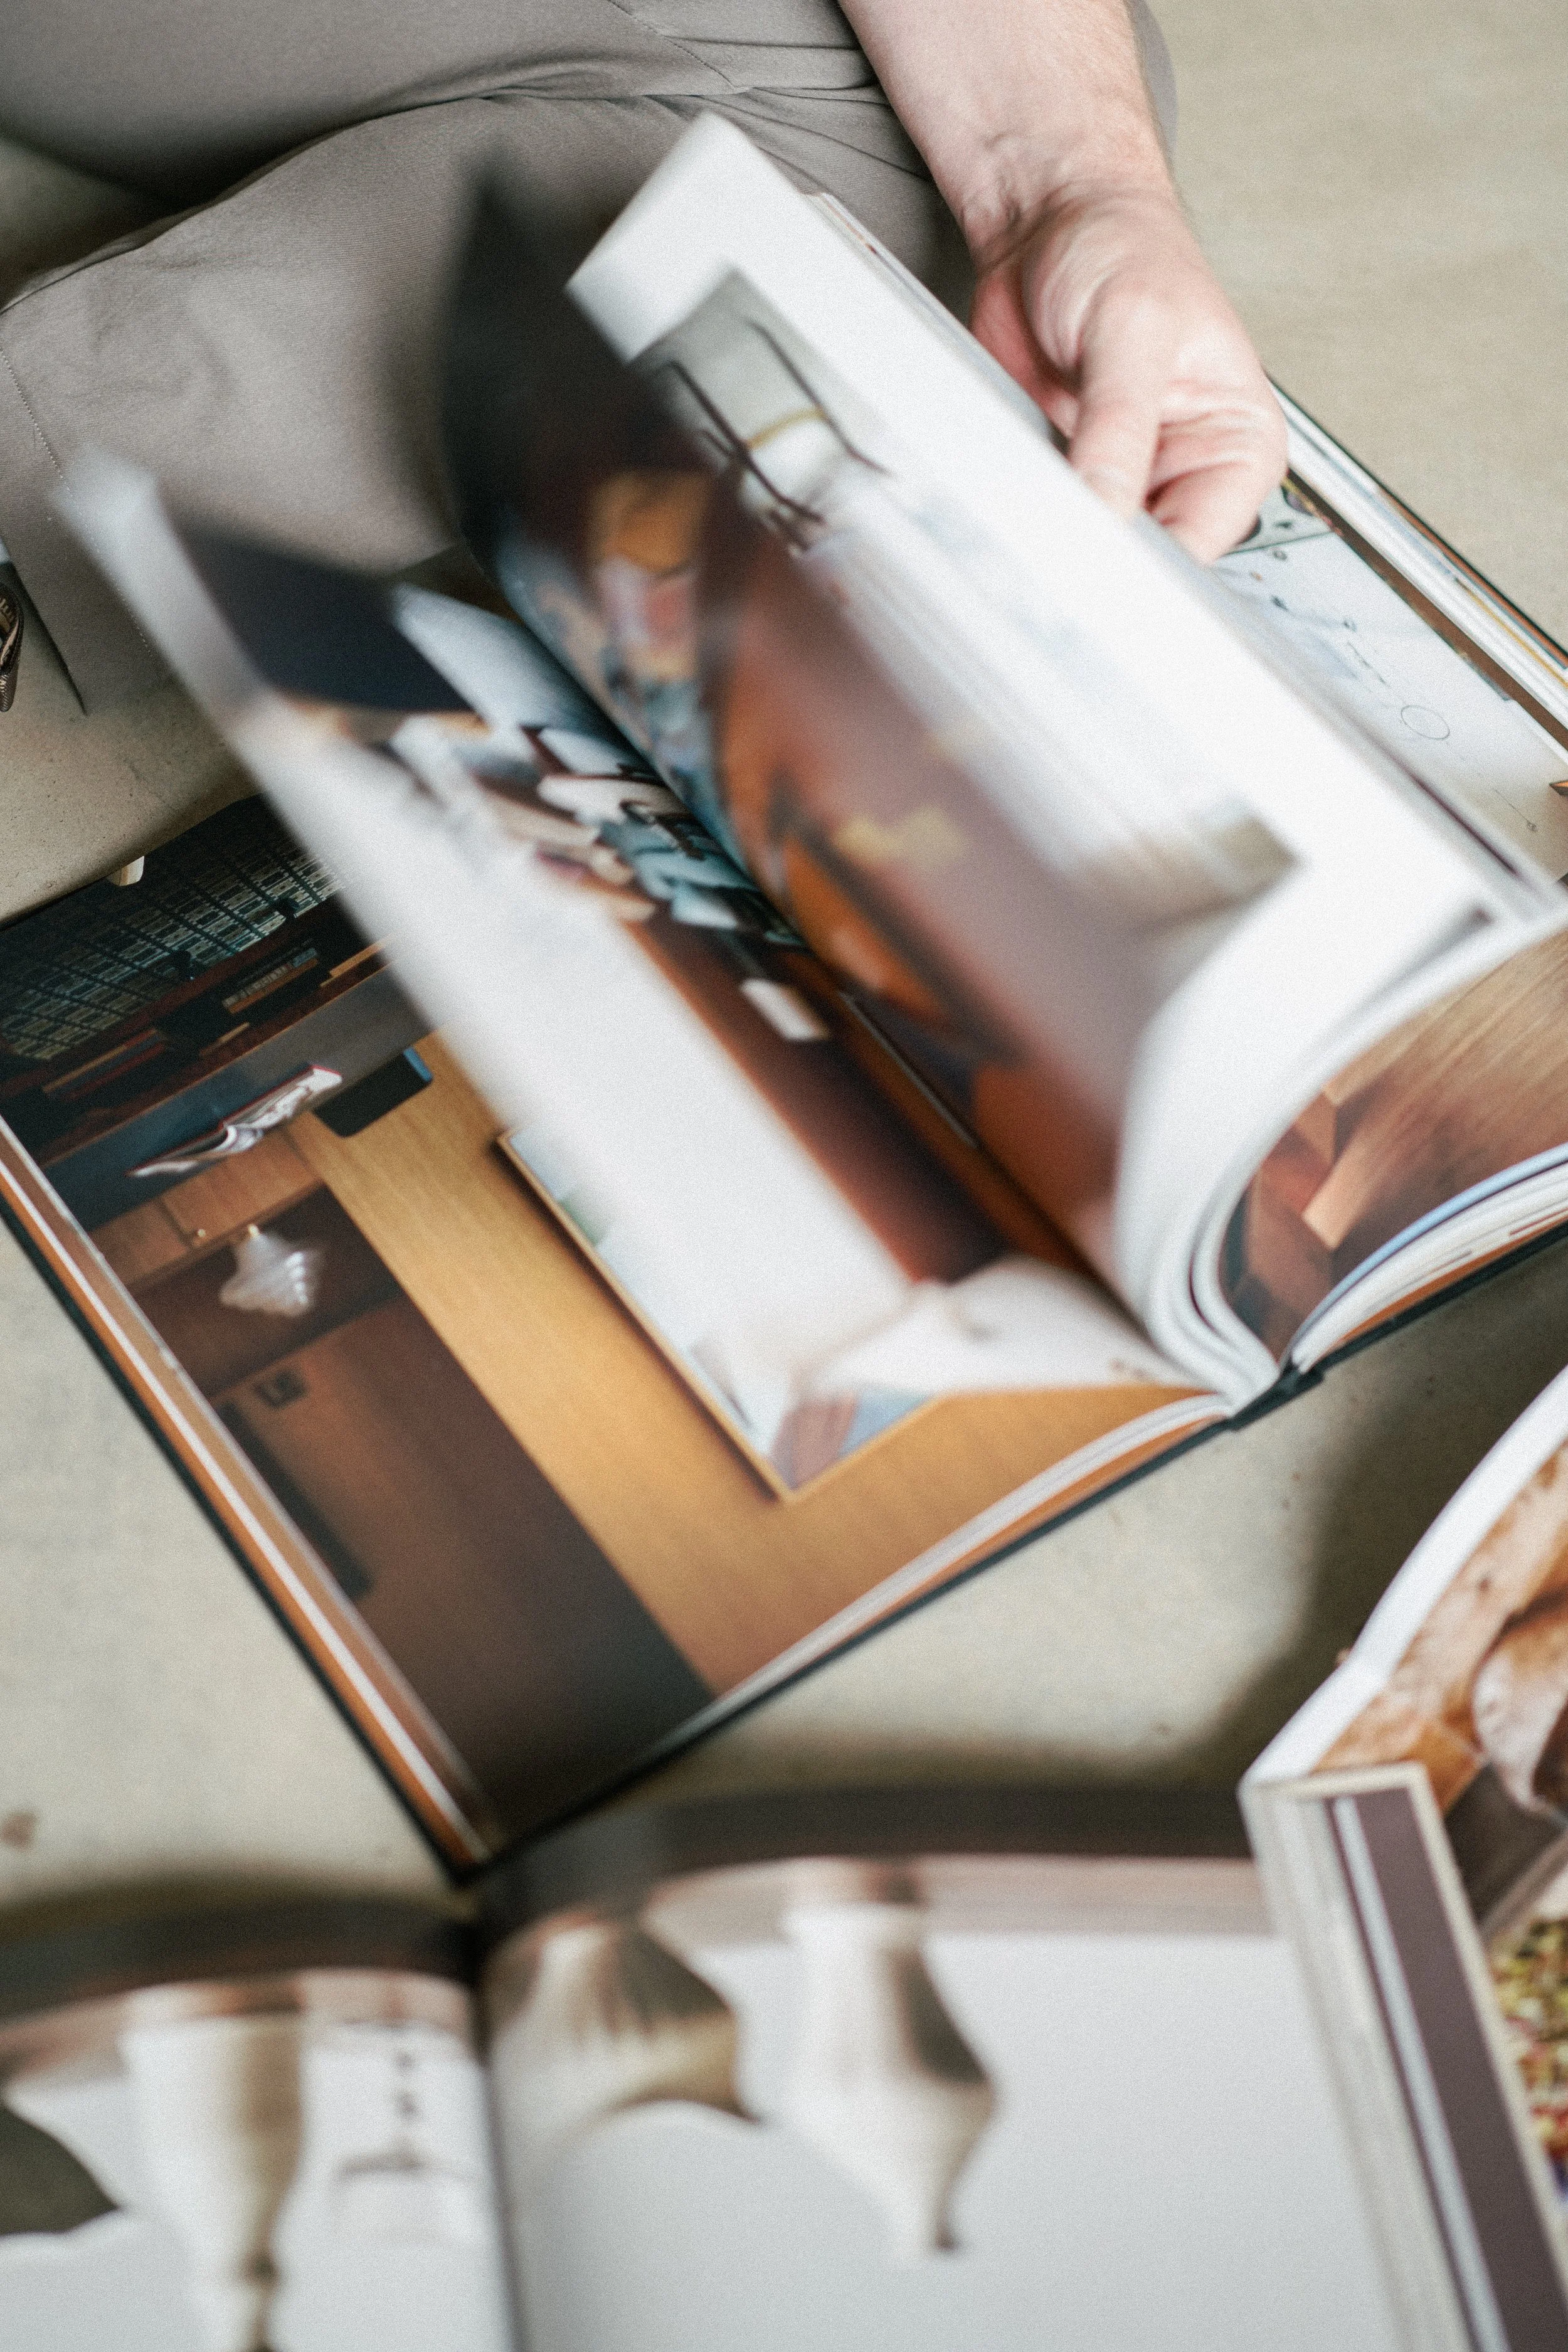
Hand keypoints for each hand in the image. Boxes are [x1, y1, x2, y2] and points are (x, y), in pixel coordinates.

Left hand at [970, 183, 1286, 560]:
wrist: (1050, 219)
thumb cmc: (1120, 247)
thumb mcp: (1131, 330)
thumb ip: (1118, 428)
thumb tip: (1105, 511)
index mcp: (1237, 447)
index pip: (1199, 545)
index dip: (1146, 567)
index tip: (1093, 568)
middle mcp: (1184, 474)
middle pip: (1144, 560)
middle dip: (1094, 560)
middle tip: (1047, 557)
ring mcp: (1121, 480)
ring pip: (1089, 549)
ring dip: (1052, 543)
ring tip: (1022, 523)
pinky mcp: (1066, 475)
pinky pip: (1044, 522)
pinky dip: (1022, 522)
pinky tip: (1004, 508)